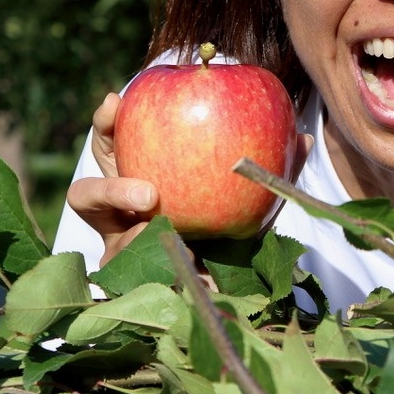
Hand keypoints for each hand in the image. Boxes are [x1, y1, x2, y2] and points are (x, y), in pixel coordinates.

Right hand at [65, 91, 312, 267]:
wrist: (232, 290)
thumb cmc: (233, 232)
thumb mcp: (249, 197)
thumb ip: (271, 169)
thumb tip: (305, 137)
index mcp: (138, 178)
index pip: (110, 147)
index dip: (106, 124)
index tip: (115, 102)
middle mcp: (119, 216)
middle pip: (88, 195)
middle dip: (111, 188)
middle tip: (150, 195)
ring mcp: (120, 256)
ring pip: (110, 251)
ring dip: (136, 245)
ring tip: (176, 252)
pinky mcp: (132, 290)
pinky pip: (139, 286)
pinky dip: (167, 279)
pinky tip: (197, 278)